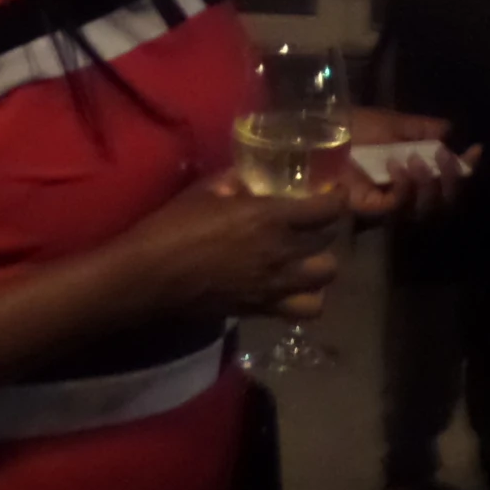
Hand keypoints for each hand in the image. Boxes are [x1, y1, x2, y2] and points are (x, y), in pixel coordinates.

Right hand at [123, 174, 345, 322]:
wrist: (152, 276)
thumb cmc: (174, 227)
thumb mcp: (205, 191)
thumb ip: (235, 182)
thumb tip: (248, 180)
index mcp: (270, 217)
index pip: (327, 209)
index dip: (337, 197)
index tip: (332, 190)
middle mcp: (281, 252)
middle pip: (329, 240)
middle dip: (327, 226)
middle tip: (314, 219)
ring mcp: (275, 284)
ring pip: (327, 276)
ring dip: (322, 262)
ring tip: (308, 254)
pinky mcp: (263, 309)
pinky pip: (306, 309)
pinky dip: (308, 298)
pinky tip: (294, 286)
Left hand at [344, 109, 474, 222]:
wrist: (323, 132)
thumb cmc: (356, 127)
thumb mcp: (394, 122)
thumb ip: (423, 129)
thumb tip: (449, 130)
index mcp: (417, 169)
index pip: (451, 178)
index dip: (467, 169)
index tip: (475, 151)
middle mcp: (408, 190)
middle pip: (445, 202)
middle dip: (452, 180)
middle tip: (443, 157)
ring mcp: (390, 201)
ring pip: (425, 209)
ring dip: (427, 183)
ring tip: (415, 159)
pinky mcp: (371, 208)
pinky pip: (397, 206)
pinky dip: (403, 187)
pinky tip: (397, 166)